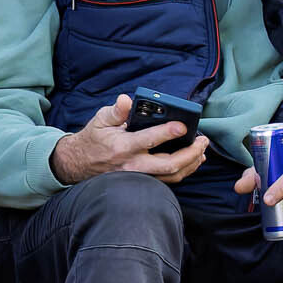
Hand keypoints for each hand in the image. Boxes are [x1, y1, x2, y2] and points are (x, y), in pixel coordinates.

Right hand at [50, 94, 210, 184]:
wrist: (80, 163)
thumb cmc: (94, 138)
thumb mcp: (101, 120)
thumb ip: (117, 110)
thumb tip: (127, 100)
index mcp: (122, 147)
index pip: (149, 140)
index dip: (167, 132)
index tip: (182, 125)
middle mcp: (133, 165)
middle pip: (168, 165)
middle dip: (190, 153)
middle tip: (202, 140)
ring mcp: (139, 176)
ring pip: (171, 176)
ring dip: (191, 164)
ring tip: (202, 150)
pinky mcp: (143, 181)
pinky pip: (168, 180)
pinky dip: (184, 171)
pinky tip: (193, 160)